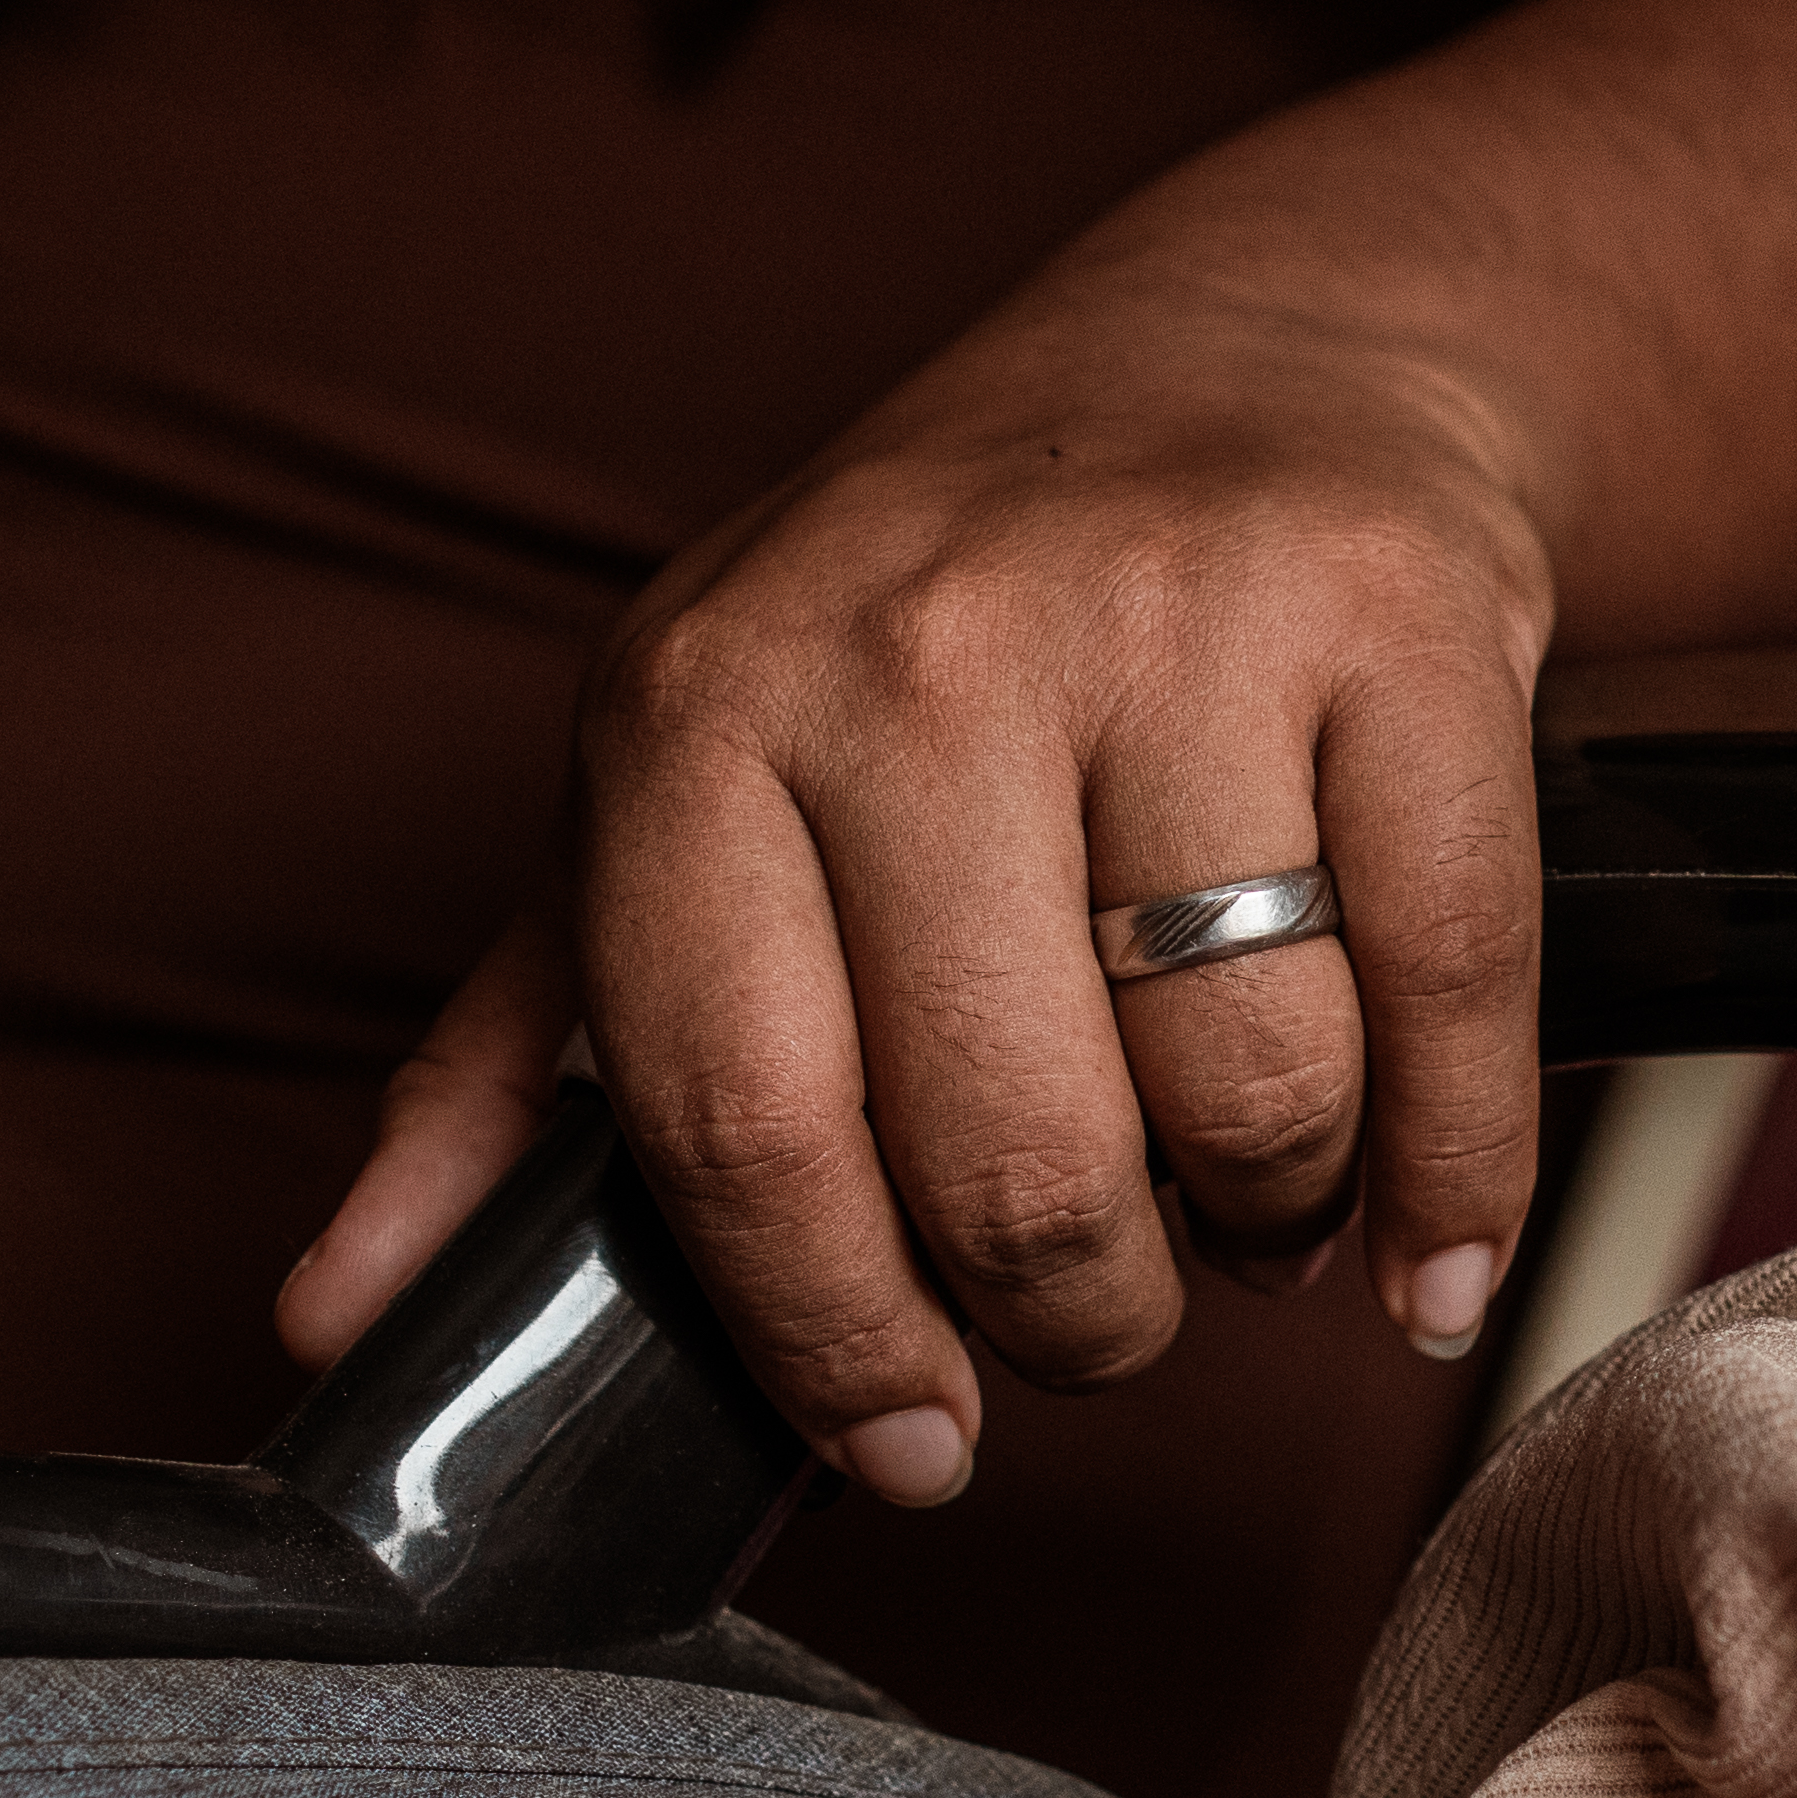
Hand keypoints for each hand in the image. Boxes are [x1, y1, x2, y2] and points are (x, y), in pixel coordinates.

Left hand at [274, 279, 1555, 1500]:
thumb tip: (341, 1315)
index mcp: (698, 709)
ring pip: (1245, 1091)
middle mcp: (919, 646)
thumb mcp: (682, 795)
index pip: (740, 1127)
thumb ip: (519, 1066)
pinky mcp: (1398, 611)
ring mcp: (1169, 614)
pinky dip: (1455, 1179)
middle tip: (1098, 1311)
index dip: (836, 1340)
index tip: (911, 1445)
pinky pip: (1453, 989)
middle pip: (1009, 1150)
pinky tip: (1419, 1250)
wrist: (1249, 352)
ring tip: (1247, 1197)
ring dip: (1264, 1225)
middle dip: (1075, 1315)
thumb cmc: (935, 627)